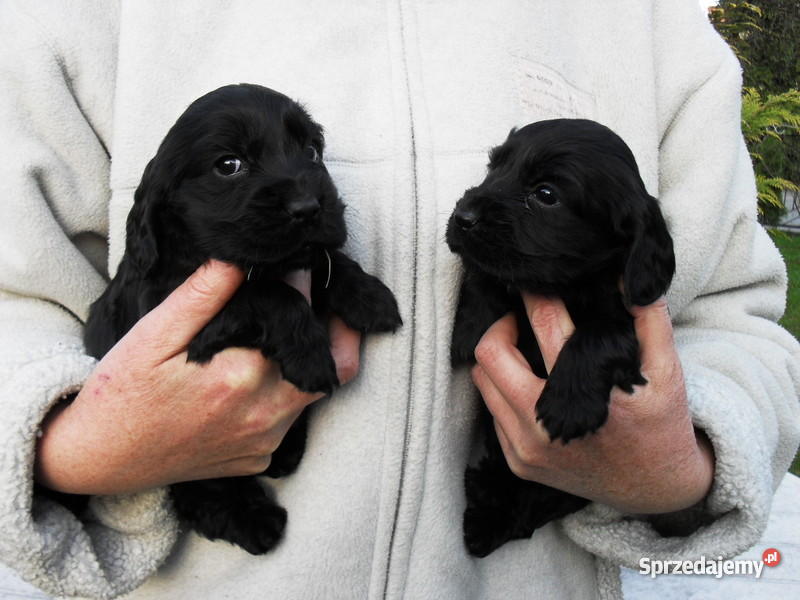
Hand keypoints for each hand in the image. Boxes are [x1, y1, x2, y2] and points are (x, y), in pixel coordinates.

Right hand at [35, 260, 360, 495]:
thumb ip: (202, 295)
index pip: (297, 319)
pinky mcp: (259, 457)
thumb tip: (239, 257)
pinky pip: (291, 419)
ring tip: (299, 328)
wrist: (101, 458)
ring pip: (316, 392)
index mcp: (241, 376)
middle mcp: (264, 413)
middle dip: (334, 326)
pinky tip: (270, 370)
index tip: (300, 265)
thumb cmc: (123, 392)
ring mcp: (265, 440)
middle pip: (331, 362)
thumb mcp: (155, 335)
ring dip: (313, 359)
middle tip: (323, 297)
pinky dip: (291, 391)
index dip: (302, 286)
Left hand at [471, 293, 713, 513]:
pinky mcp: (518, 463)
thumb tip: (629, 277)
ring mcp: (527, 448)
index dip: (535, 295)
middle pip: (491, 354)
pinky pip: (491, 414)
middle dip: (501, 325)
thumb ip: (650, 320)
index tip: (532, 282)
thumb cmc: (660, 424)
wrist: (655, 490)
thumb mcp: (668, 371)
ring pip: (483, 384)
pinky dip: (502, 392)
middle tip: (520, 318)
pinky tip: (526, 383)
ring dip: (496, 360)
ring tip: (521, 347)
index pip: (544, 325)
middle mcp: (546, 424)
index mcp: (585, 394)